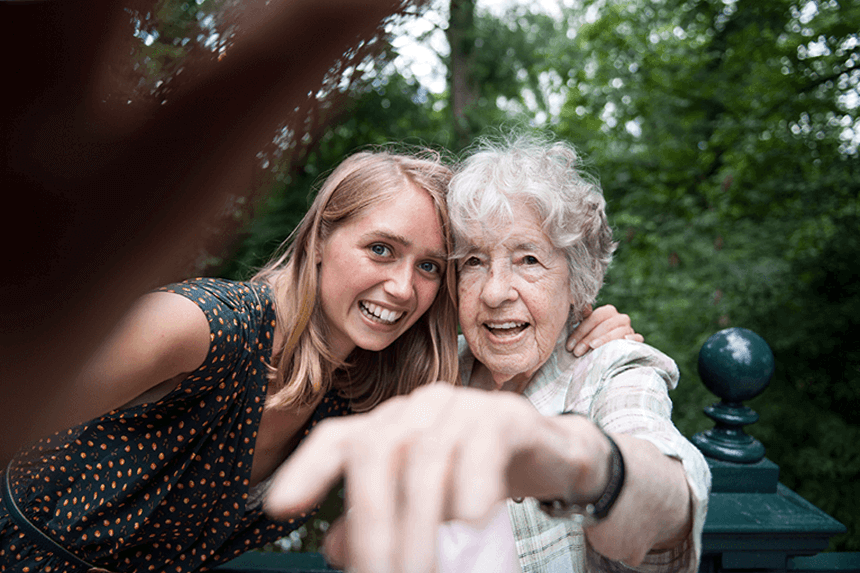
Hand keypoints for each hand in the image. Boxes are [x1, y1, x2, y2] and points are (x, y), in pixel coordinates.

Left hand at [264, 384, 608, 572]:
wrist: (552, 456)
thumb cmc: (478, 478)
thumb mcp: (422, 506)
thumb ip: (376, 521)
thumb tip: (335, 546)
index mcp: (391, 425)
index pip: (339, 438)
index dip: (307, 469)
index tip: (278, 508)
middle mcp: (418, 408)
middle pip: (377, 452)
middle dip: (372, 524)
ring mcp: (461, 406)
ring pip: (425, 458)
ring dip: (419, 525)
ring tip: (423, 572)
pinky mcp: (506, 416)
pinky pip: (481, 445)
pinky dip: (471, 484)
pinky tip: (468, 522)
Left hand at [567, 304, 643, 356]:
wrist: (609, 349)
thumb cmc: (592, 338)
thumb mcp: (586, 327)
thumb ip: (581, 317)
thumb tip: (579, 311)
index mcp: (608, 311)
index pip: (594, 318)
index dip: (580, 332)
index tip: (569, 346)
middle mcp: (620, 318)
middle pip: (604, 326)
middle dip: (588, 339)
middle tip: (576, 352)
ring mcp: (629, 328)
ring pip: (618, 333)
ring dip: (604, 341)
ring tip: (593, 348)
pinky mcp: (637, 340)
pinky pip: (637, 338)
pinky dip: (632, 339)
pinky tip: (624, 340)